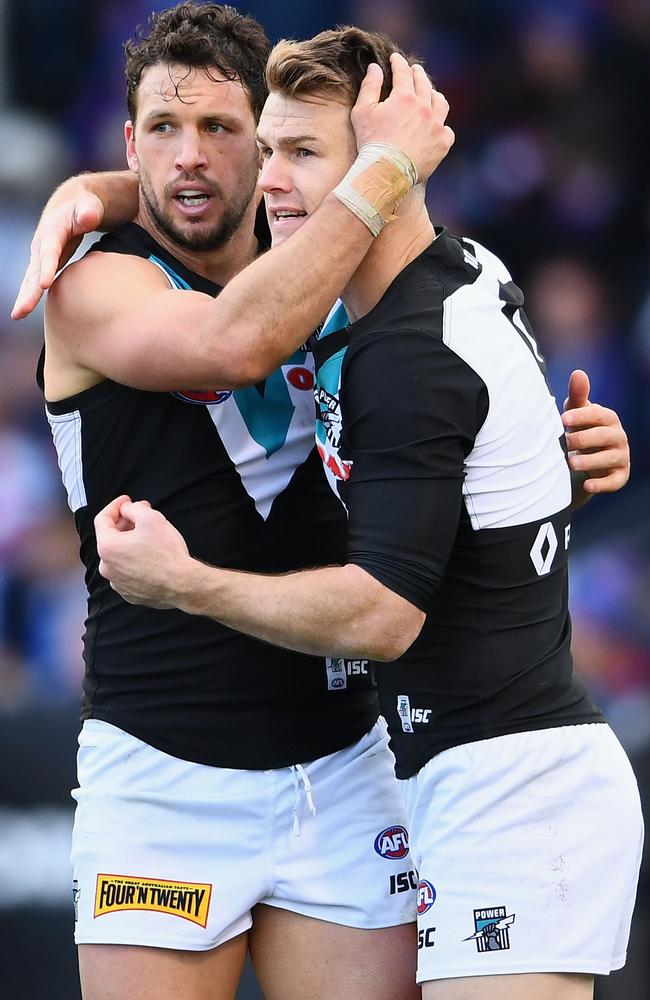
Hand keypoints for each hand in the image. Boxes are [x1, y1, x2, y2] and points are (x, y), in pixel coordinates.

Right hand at [12, 190, 104, 319]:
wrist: (74, 205)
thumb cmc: (86, 206)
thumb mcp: (90, 205)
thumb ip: (89, 210)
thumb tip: (88, 217)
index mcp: (53, 231)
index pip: (50, 251)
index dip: (47, 266)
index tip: (44, 285)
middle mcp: (42, 245)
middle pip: (35, 270)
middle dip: (28, 291)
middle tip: (21, 311)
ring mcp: (41, 256)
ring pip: (31, 279)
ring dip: (25, 297)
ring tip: (17, 315)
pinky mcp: (45, 264)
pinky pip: (36, 282)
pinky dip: (30, 296)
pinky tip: (24, 311)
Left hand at [95, 495, 192, 608]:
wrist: (183, 583)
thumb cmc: (167, 552)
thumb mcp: (151, 518)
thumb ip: (133, 508)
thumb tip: (127, 508)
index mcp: (107, 547)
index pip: (102, 519)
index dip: (115, 505)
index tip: (127, 500)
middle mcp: (107, 567)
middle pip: (110, 538)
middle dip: (124, 523)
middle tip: (141, 515)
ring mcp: (117, 583)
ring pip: (119, 556)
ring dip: (129, 543)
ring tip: (147, 536)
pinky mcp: (129, 593)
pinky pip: (127, 572)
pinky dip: (134, 561)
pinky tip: (149, 556)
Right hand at [351, 53, 453, 180]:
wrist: (386, 173)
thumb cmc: (371, 143)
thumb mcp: (362, 112)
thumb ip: (369, 86)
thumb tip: (375, 67)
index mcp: (405, 97)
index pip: (403, 72)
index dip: (398, 62)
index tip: (395, 59)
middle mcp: (424, 107)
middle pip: (424, 83)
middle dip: (417, 74)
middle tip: (414, 71)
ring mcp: (436, 126)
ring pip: (441, 103)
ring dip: (434, 95)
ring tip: (430, 94)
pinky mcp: (442, 144)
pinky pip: (447, 130)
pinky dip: (442, 126)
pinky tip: (437, 127)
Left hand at [562, 369, 629, 493]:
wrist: (587, 457)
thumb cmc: (581, 429)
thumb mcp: (576, 413)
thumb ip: (577, 396)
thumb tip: (578, 373)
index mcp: (608, 419)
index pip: (598, 414)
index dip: (581, 415)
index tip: (563, 418)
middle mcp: (618, 436)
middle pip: (605, 436)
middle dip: (585, 439)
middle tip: (566, 442)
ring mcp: (620, 456)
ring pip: (610, 458)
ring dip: (591, 461)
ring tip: (571, 464)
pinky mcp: (619, 476)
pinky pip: (614, 481)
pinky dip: (602, 484)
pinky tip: (587, 486)